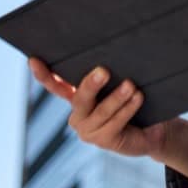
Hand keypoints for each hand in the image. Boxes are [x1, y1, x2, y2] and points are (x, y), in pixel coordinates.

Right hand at [27, 57, 170, 158]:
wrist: (154, 129)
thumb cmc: (135, 98)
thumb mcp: (121, 82)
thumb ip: (111, 72)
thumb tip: (114, 47)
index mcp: (77, 97)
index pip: (56, 86)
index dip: (44, 74)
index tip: (33, 60)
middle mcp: (79, 114)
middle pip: (80, 99)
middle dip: (90, 85)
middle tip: (103, 71)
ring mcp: (89, 130)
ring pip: (101, 111)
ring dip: (116, 97)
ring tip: (130, 85)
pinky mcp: (104, 140)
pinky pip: (115, 123)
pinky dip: (127, 109)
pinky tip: (137, 98)